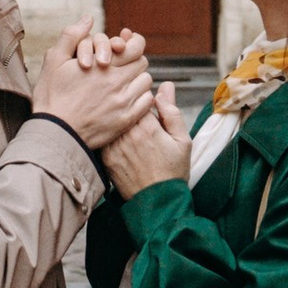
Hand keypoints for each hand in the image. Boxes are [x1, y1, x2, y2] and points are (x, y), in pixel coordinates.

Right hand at [36, 19, 154, 150]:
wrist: (54, 132)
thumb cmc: (52, 96)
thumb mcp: (54, 60)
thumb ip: (72, 35)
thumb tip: (88, 18)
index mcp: (104, 65)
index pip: (136, 47)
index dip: (133, 43)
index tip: (125, 47)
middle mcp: (118, 82)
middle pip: (142, 63)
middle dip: (132, 61)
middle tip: (120, 66)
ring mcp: (124, 102)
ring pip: (146, 82)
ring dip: (137, 79)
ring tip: (122, 83)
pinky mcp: (126, 120)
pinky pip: (147, 102)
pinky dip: (141, 98)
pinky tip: (126, 100)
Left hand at [103, 81, 192, 195]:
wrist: (158, 202)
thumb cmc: (173, 171)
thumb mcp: (182, 140)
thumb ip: (172, 112)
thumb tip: (166, 86)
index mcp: (147, 127)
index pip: (138, 98)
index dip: (142, 99)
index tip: (146, 105)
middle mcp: (127, 134)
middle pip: (122, 108)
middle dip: (129, 109)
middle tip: (140, 121)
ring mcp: (114, 146)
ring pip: (112, 122)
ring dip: (118, 121)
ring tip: (133, 133)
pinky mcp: (106, 158)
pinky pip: (105, 137)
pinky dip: (111, 135)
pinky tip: (123, 143)